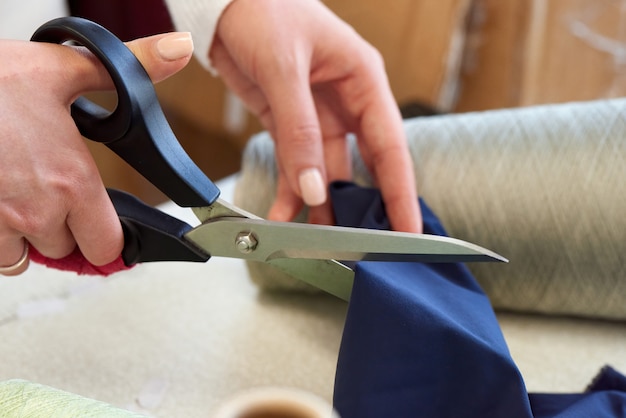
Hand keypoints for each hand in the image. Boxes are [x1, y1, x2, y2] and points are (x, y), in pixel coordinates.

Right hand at [0, 32, 192, 274]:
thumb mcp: (61, 67)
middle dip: (66, 230)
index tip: (102, 228)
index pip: (107, 245)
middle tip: (56, 198)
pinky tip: (0, 208)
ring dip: (29, 238)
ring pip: (27, 257)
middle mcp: (39, 210)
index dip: (107, 237)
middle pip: (68, 251)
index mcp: (73, 180)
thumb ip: (127, 67)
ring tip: (24, 201)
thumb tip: (175, 50)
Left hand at [210, 0, 421, 231]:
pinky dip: (291, 190)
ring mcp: (318, 116)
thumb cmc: (266, 11)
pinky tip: (284, 212)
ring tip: (313, 238)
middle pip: (362, 166)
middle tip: (361, 245)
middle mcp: (347, 102)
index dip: (400, 192)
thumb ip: (300, 130)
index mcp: (364, 81)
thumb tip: (314, 187)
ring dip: (318, 204)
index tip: (408, 232)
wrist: (224, 0)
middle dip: (361, 205)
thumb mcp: (285, 68)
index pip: (391, 147)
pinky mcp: (290, 123)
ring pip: (326, 172)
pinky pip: (297, 165)